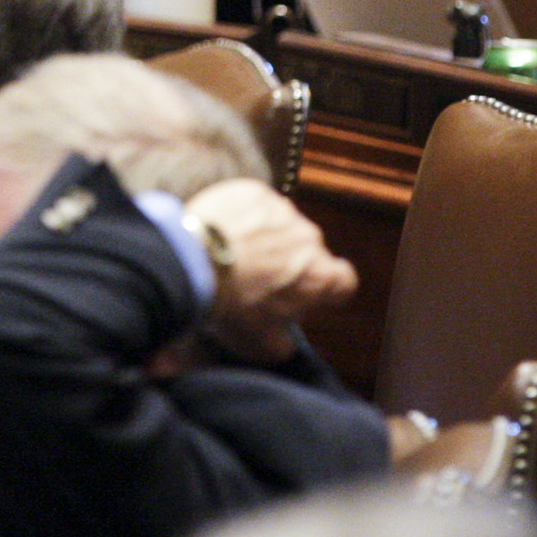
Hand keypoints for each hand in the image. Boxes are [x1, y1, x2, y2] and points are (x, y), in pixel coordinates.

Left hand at [185, 178, 355, 363]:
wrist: (191, 261)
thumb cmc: (231, 306)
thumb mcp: (264, 345)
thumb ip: (286, 341)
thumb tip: (284, 337)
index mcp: (322, 276)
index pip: (345, 280)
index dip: (328, 288)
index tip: (309, 292)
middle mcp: (310, 238)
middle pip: (308, 251)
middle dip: (289, 262)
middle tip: (258, 276)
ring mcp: (282, 209)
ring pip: (280, 225)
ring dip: (264, 237)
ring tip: (233, 252)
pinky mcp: (253, 191)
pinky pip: (254, 204)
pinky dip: (242, 215)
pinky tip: (222, 231)